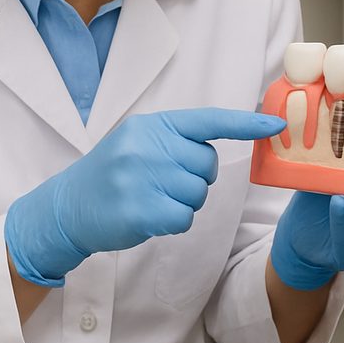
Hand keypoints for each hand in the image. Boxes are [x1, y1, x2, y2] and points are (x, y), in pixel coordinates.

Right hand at [6, 107, 285, 286]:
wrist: (67, 208)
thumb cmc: (112, 174)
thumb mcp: (137, 141)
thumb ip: (175, 139)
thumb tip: (222, 142)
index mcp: (152, 125)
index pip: (208, 120)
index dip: (246, 122)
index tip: (276, 124)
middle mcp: (148, 146)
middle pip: (208, 165)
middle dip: (195, 178)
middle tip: (162, 183)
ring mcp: (143, 178)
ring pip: (198, 193)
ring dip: (183, 202)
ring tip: (151, 199)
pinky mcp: (141, 211)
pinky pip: (185, 217)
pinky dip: (173, 221)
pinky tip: (149, 216)